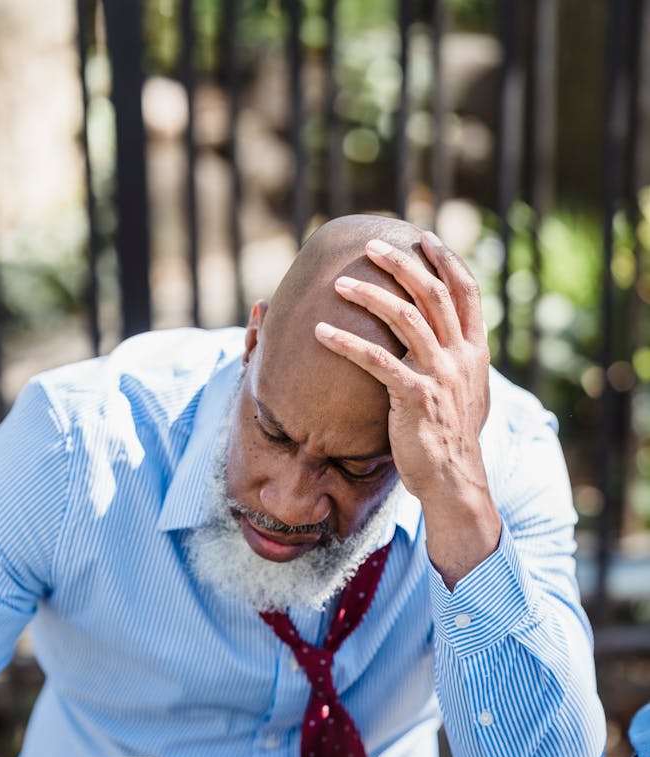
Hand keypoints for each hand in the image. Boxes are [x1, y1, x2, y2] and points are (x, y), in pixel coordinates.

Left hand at [315, 230, 500, 586]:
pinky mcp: (413, 396)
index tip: (425, 238)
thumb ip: (458, 362)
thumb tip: (447, 340)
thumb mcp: (467, 393)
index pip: (467, 292)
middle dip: (402, 264)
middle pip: (433, 294)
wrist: (453, 478)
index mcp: (475, 352)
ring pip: (405, 318)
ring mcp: (439, 375)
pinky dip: (346, 342)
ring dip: (370, 295)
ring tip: (340, 282)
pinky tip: (321, 332)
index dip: (447, 261)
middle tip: (372, 246)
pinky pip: (375, 359)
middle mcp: (461, 357)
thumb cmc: (451, 438)